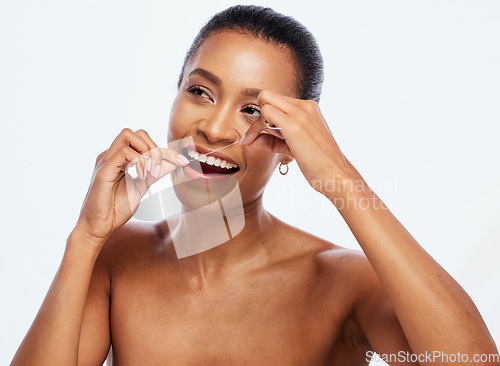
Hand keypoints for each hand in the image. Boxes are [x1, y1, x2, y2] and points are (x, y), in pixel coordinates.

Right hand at [75, 128, 188, 244]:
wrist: (99, 227)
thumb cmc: (116, 208)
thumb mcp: (142, 187)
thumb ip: (156, 173)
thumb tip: (174, 162)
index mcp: (120, 159)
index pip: (144, 142)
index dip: (165, 150)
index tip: (182, 161)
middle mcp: (111, 155)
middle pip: (136, 133)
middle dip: (155, 148)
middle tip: (159, 170)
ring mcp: (106, 160)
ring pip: (128, 135)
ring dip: (147, 152)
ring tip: (151, 172)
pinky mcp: (103, 170)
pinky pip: (123, 152)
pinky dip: (138, 161)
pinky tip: (142, 176)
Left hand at [240, 91, 359, 195]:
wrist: (336, 175)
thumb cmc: (318, 165)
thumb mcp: (295, 146)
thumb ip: (275, 139)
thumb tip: (252, 139)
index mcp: (309, 108)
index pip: (277, 103)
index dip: (266, 118)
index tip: (260, 136)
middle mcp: (305, 106)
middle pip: (268, 95)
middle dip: (258, 115)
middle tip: (256, 135)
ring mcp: (300, 113)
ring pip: (265, 100)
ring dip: (256, 123)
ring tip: (256, 141)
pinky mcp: (293, 125)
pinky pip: (265, 114)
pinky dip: (255, 128)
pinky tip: (256, 142)